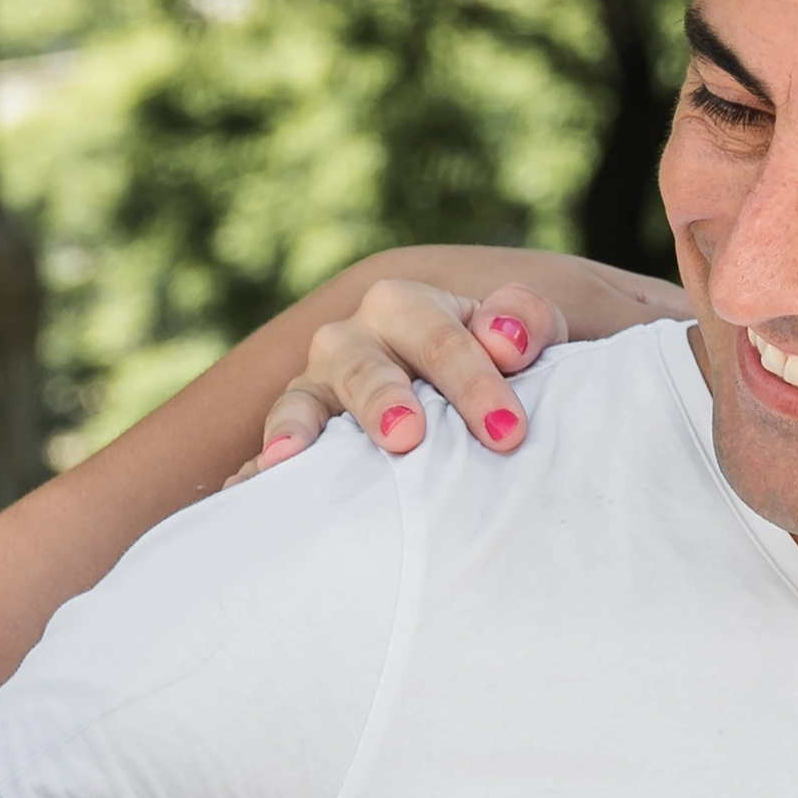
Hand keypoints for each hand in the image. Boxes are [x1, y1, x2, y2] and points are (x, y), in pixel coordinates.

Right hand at [249, 250, 690, 472]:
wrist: (478, 415)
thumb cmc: (518, 380)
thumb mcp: (548, 343)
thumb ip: (542, 325)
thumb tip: (508, 336)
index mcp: (424, 307)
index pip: (447, 334)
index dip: (475, 377)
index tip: (508, 432)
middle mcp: (364, 338)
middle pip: (366, 358)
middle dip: (386, 396)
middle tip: (408, 438)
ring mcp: (324, 386)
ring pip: (307, 395)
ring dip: (304, 424)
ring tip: (294, 459)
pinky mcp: (301, 434)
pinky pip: (272, 446)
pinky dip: (259, 464)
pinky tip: (249, 489)